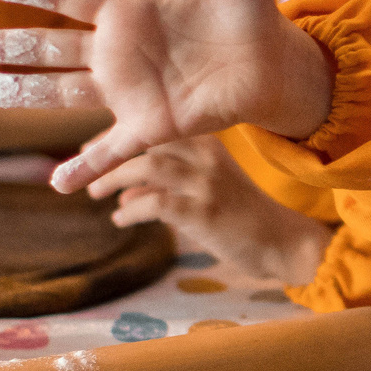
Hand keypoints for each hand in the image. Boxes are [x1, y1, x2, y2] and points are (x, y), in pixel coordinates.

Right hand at [0, 0, 333, 194]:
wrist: (276, 61)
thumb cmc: (248, 10)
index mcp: (128, 10)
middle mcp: (118, 51)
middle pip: (48, 47)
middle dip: (4, 45)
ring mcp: (130, 91)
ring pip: (62, 91)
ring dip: (22, 93)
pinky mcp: (152, 125)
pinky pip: (112, 149)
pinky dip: (87, 167)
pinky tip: (56, 185)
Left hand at [84, 134, 331, 285]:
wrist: (283, 242)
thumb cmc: (244, 217)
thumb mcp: (207, 190)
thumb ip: (167, 187)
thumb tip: (122, 195)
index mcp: (208, 144)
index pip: (155, 128)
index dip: (119, 136)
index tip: (94, 148)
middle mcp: (207, 156)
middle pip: (145, 142)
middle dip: (109, 155)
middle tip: (87, 171)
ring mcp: (205, 183)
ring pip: (146, 167)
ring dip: (114, 180)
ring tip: (96, 194)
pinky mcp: (203, 212)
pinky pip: (154, 204)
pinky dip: (131, 211)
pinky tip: (121, 219)